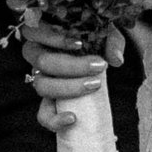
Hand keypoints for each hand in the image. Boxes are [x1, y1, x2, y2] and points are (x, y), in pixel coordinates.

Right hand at [22, 12, 115, 132]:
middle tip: (100, 65)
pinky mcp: (48, 102)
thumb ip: (111, 41)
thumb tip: (116, 60)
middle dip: (72, 66)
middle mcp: (36, 57)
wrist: (95, 59)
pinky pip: (43, 115)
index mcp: (42, 35)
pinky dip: (55, 120)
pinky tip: (72, 118)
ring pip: (42, 86)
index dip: (54, 38)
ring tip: (96, 84)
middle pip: (42, 62)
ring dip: (69, 87)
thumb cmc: (95, 39)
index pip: (35, 31)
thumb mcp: (105, 34)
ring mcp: (40, 80)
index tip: (80, 44)